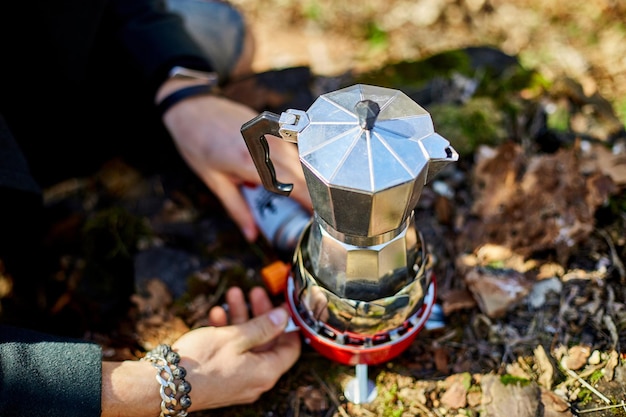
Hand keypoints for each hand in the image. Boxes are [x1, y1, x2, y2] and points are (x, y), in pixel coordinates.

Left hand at [158, 80, 312, 241]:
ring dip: (305, 180)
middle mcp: (268, 146)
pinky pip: (295, 149)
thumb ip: (238, 209)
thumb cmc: (198, 143)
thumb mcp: (215, 182)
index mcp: (252, 163)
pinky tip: (292, 176)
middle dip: (312, 196)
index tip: (318, 220)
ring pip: (302, 162)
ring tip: (302, 199)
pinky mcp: (275, 126)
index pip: (293, 187)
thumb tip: (251, 234)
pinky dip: (297, 165)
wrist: (193, 108)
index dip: (310, 204)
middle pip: (303, 175)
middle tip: (310, 215)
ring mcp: (274, 133)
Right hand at [173, 286, 300, 409]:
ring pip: (247, 343)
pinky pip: (232, 352)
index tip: (282, 306)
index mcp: (266, 372)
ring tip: (233, 295)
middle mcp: (255, 379)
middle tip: (255, 293)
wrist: (165, 384)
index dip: (288, 324)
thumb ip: (263, 326)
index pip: (290, 348)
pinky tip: (217, 314)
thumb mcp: (235, 337)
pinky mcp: (222, 376)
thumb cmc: (200, 363)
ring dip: (241, 317)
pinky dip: (227, 332)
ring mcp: (238, 379)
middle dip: (260, 313)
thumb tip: (283, 317)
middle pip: (267, 342)